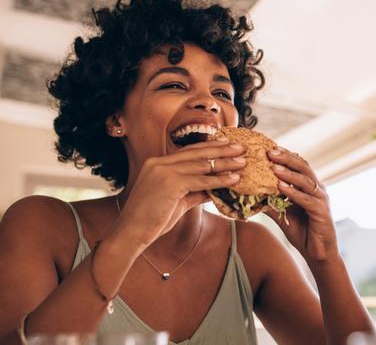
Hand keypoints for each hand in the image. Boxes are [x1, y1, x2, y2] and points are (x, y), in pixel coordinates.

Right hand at [114, 139, 245, 247]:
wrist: (132, 232)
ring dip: (225, 163)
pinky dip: (219, 180)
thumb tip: (214, 189)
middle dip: (221, 149)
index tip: (227, 144)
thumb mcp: (177, 201)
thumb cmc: (152, 219)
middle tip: (241, 147)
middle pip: (197, 153)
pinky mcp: (170, 183)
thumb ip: (195, 191)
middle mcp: (159, 163)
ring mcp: (163, 171)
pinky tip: (234, 179)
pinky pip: (201, 180)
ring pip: (202, 165)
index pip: (188, 152)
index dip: (209, 147)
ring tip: (243, 162)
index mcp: (157, 163)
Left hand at [266, 147, 338, 263]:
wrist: (318, 253)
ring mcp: (321, 199)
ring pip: (305, 181)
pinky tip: (281, 187)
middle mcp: (317, 189)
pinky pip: (306, 199)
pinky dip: (293, 192)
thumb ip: (271, 202)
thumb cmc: (302, 232)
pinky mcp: (321, 212)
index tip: (268, 148)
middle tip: (270, 151)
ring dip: (289, 173)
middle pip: (303, 167)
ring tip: (274, 166)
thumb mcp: (282, 214)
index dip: (285, 156)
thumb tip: (251, 193)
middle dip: (286, 158)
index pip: (298, 165)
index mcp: (309, 186)